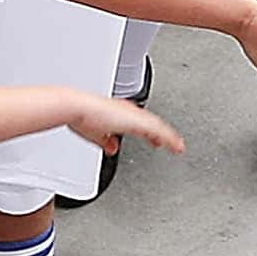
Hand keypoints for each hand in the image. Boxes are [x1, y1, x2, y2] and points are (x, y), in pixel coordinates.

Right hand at [69, 93, 186, 156]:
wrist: (78, 107)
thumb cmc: (81, 116)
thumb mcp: (95, 133)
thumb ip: (106, 140)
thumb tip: (112, 148)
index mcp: (120, 113)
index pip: (140, 123)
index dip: (149, 131)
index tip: (155, 139)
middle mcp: (130, 112)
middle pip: (152, 124)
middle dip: (162, 134)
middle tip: (171, 143)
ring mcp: (136, 116)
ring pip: (159, 127)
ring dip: (169, 137)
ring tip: (178, 147)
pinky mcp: (140, 122)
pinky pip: (161, 132)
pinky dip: (171, 140)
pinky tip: (177, 148)